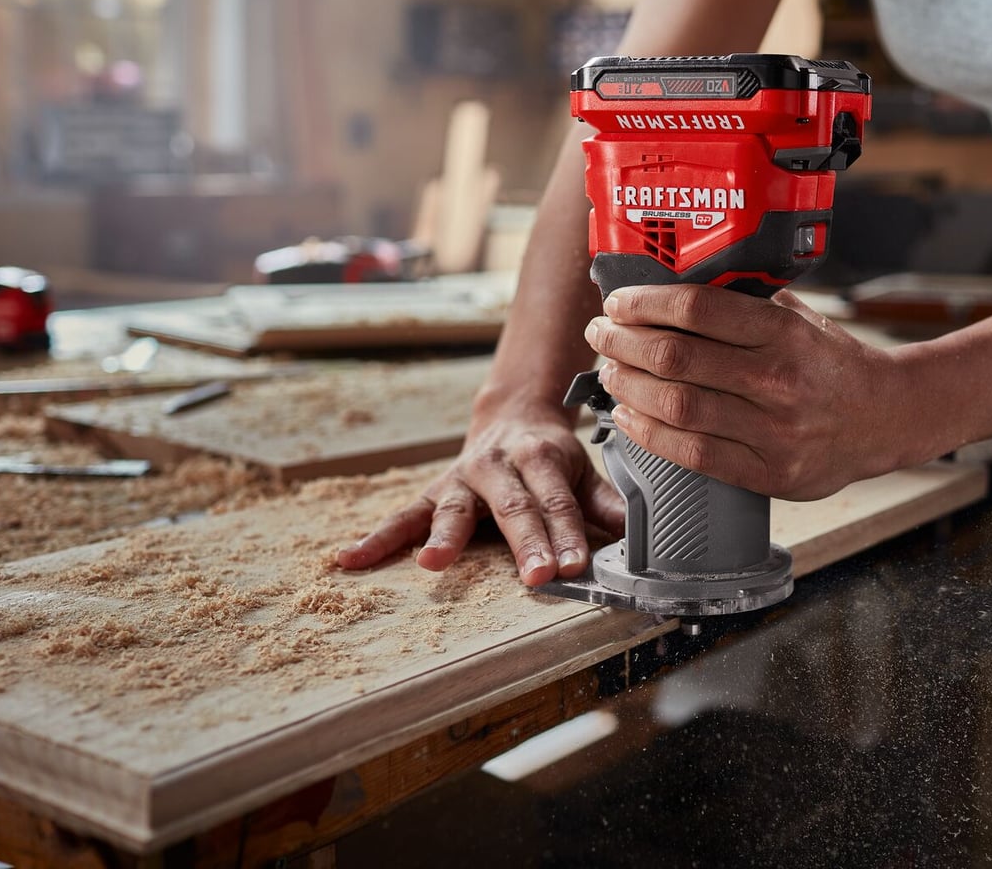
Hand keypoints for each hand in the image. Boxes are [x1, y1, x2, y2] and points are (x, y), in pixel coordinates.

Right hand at [335, 406, 624, 585]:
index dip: (567, 534)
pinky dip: (377, 538)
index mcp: (542, 458)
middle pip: (513, 508)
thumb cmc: (552, 459)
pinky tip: (349, 560)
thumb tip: (642, 536)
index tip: (575, 566)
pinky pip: (401, 516)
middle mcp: (498, 465)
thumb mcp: (583, 472)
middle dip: (525, 542)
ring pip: (453, 508)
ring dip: (443, 535)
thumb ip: (606, 504)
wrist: (512, 416)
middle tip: (535, 576)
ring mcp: (462, 478)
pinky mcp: (433, 491)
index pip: (558, 502)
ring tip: (432, 563)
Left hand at [584, 285, 906, 500]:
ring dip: (628, 387)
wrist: (886, 418)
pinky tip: (629, 415)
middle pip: (676, 357)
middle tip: (601, 336)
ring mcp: (774, 431)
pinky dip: (649, 434)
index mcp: (784, 331)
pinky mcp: (769, 474)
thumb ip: (747, 303)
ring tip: (610, 373)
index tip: (618, 303)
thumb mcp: (799, 318)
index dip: (644, 303)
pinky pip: (693, 454)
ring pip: (677, 406)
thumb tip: (675, 283)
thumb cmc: (833, 363)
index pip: (697, 307)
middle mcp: (777, 379)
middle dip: (623, 343)